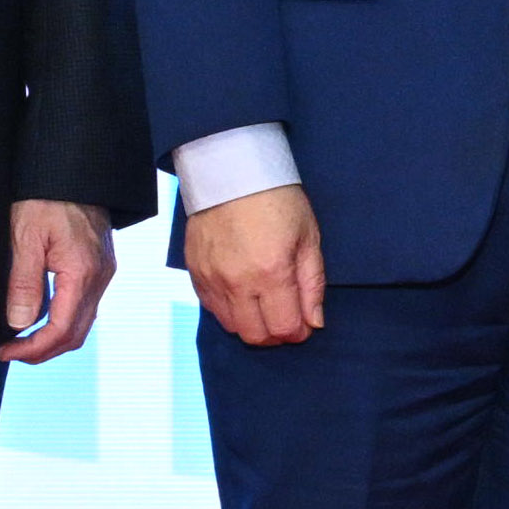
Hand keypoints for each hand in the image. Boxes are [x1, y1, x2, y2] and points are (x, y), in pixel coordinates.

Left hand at [0, 198, 115, 364]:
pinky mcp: (100, 267)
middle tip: (10, 352)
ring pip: (83, 323)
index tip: (5, 351)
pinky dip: (63, 321)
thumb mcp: (25, 238)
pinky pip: (85, 306)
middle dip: (43, 351)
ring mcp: (103, 274)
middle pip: (76, 334)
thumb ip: (24, 283)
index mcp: (82, 273)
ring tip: (22, 339)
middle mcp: (99, 279)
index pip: (61, 329)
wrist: (73, 172)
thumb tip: (20, 324)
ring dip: (53, 338)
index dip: (33, 348)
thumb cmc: (47, 199)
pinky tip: (42, 316)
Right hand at [187, 187, 327, 344]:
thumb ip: (312, 284)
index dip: (298, 333)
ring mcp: (211, 279)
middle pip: (254, 336)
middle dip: (275, 335)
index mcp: (272, 273)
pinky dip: (229, 309)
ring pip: (231, 326)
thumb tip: (314, 322)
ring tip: (264, 303)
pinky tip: (243, 292)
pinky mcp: (195, 272)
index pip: (284, 328)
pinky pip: (211, 308)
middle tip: (286, 317)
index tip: (304, 324)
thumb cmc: (278, 201)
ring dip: (251, 323)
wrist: (231, 172)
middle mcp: (237, 282)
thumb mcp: (308, 238)